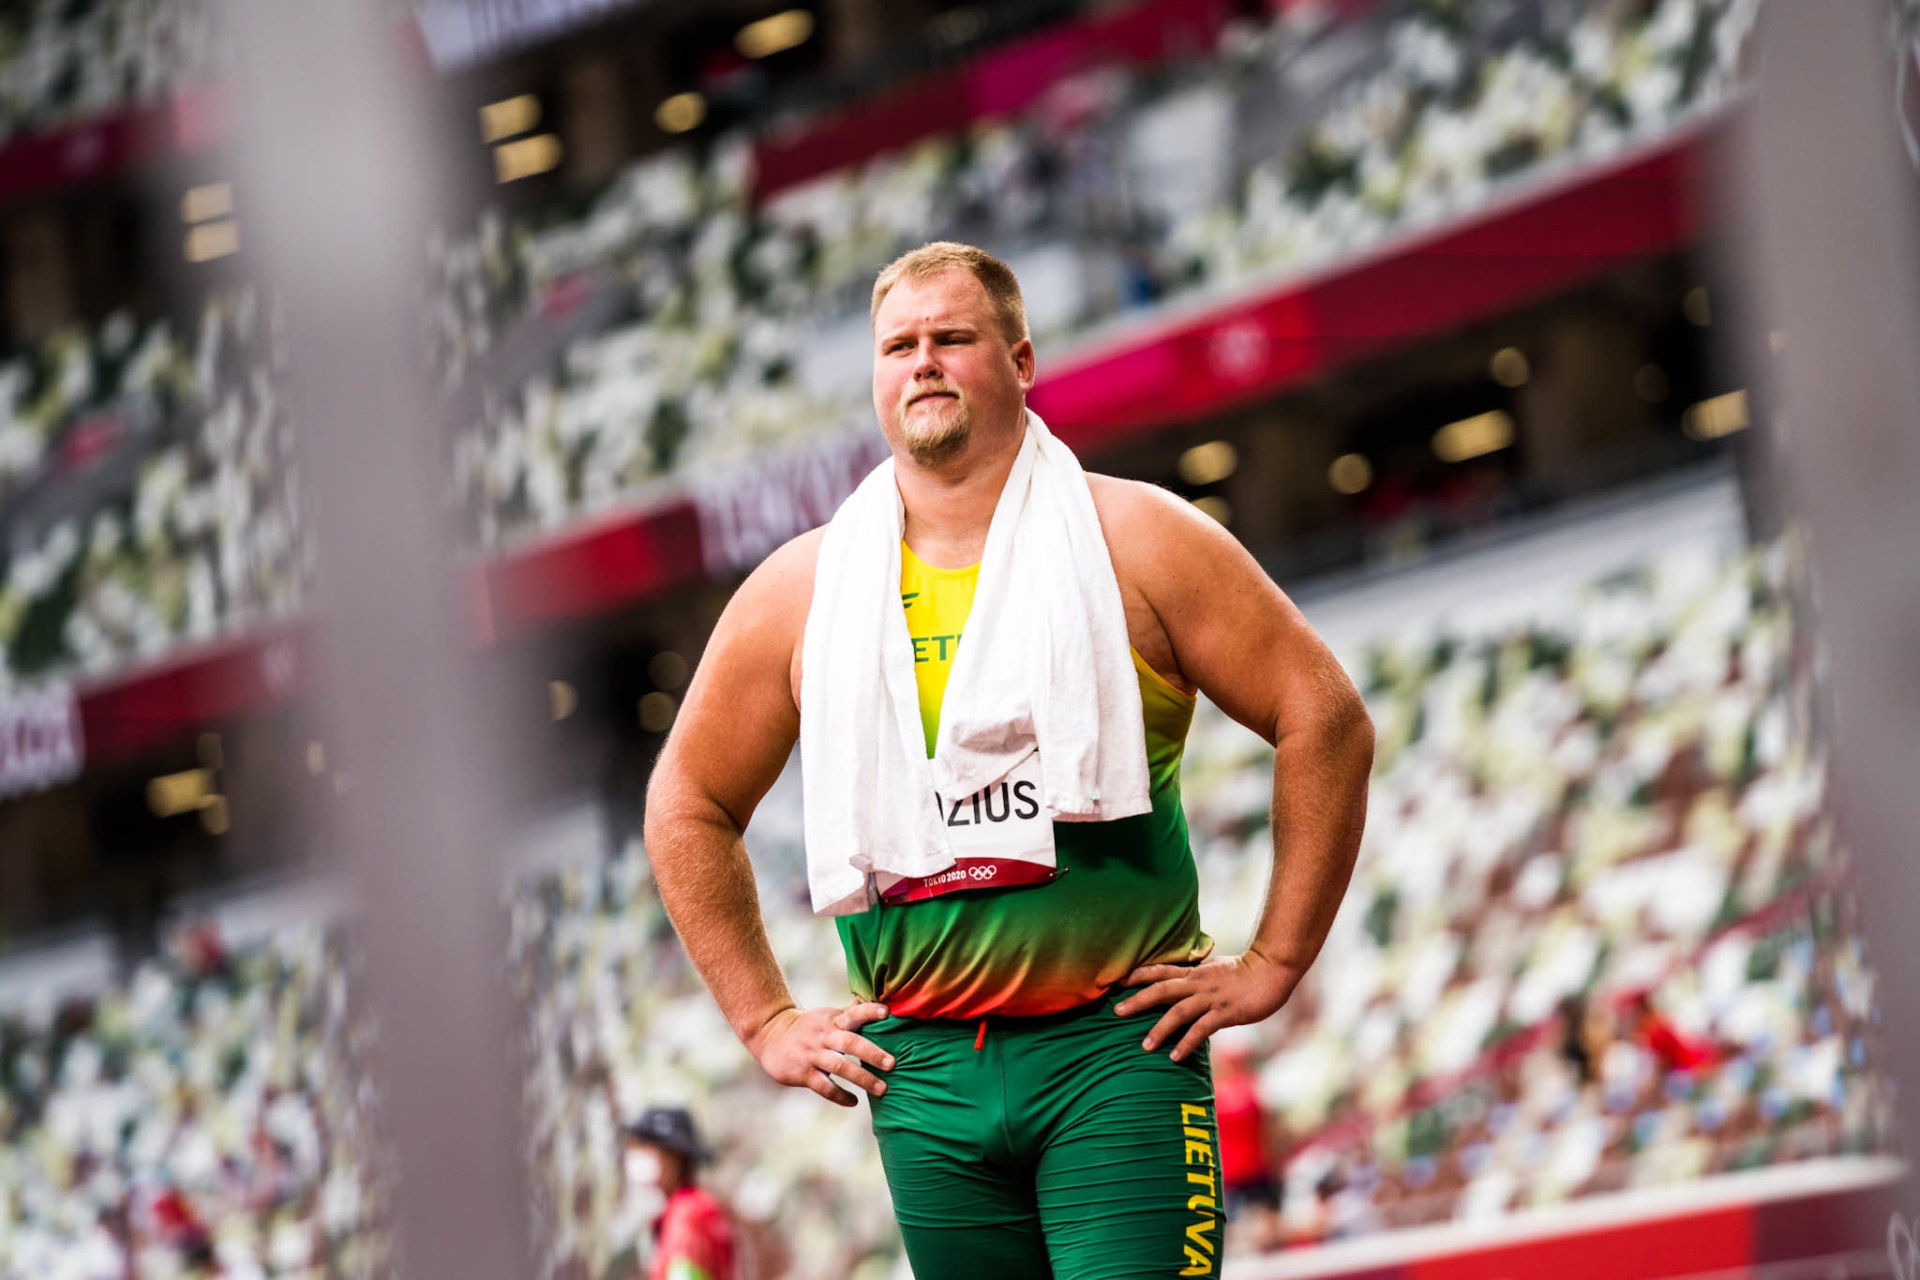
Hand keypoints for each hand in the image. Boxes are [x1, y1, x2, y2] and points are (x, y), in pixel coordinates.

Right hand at [747, 1002, 893, 1106]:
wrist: (770, 1034)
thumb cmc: (809, 1026)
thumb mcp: (828, 1016)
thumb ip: (852, 1014)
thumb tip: (884, 1005)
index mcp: (833, 1020)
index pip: (854, 1013)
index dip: (869, 1012)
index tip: (887, 1012)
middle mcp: (824, 1036)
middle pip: (850, 1042)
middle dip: (872, 1053)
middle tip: (892, 1063)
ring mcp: (813, 1054)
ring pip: (840, 1067)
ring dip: (863, 1078)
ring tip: (882, 1089)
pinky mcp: (803, 1073)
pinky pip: (824, 1087)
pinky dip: (841, 1095)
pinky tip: (854, 1101)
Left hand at [1114, 951, 1300, 1062]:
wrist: (1272, 970)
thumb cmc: (1246, 971)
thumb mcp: (1217, 968)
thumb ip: (1199, 976)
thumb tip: (1184, 982)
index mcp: (1195, 972)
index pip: (1161, 970)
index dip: (1139, 975)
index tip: (1118, 981)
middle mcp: (1198, 983)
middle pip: (1161, 989)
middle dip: (1137, 1000)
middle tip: (1116, 1012)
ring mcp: (1211, 998)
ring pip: (1178, 1011)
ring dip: (1159, 1029)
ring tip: (1144, 1046)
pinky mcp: (1225, 1013)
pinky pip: (1201, 1029)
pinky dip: (1186, 1043)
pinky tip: (1174, 1057)